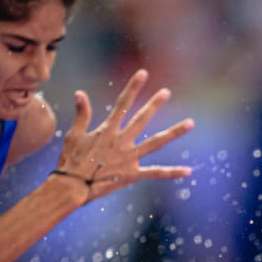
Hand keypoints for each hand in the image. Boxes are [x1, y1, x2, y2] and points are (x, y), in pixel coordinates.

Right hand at [54, 69, 194, 201]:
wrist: (71, 187)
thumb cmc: (70, 160)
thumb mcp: (74, 135)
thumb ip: (82, 114)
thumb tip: (80, 92)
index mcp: (108, 130)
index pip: (123, 103)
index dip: (133, 87)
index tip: (144, 73)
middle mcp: (121, 141)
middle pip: (142, 119)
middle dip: (154, 104)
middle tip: (166, 92)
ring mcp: (129, 158)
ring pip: (156, 142)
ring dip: (174, 132)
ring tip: (191, 123)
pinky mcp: (132, 174)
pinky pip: (156, 173)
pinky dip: (172, 172)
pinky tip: (189, 171)